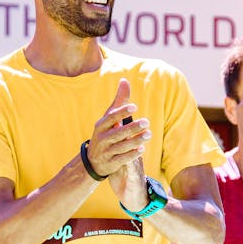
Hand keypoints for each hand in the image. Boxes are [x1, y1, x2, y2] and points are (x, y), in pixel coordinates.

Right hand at [85, 79, 150, 202]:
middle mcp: (102, 138)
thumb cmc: (106, 132)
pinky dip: (131, 154)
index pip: (111, 118)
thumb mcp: (109, 117)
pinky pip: (122, 159)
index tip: (135, 107)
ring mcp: (106, 152)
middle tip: (146, 122)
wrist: (94, 160)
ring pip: (121, 146)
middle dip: (132, 128)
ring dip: (135, 141)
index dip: (122, 112)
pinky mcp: (111, 163)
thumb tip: (124, 80)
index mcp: (101, 125)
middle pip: (117, 133)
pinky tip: (142, 149)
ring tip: (148, 134)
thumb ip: (119, 100)